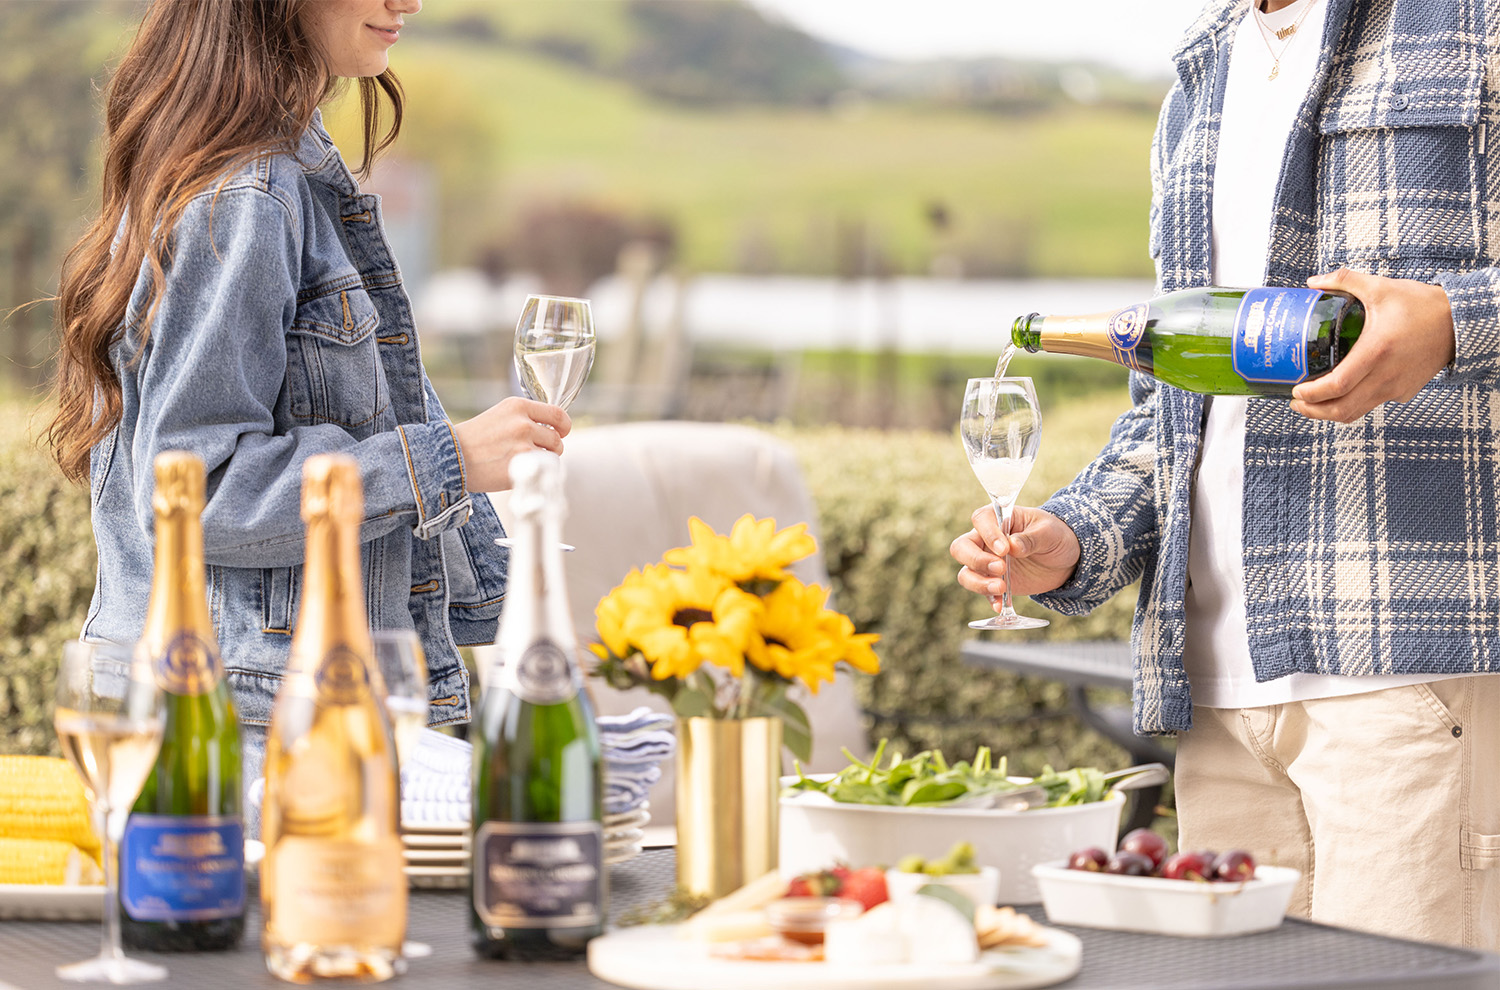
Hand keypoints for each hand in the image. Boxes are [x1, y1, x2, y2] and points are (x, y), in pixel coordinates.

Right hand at [451, 397, 570, 491]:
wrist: (450, 457)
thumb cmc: (474, 439)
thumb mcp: (500, 415)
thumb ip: (525, 418)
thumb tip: (553, 428)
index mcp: (518, 406)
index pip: (557, 414)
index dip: (564, 425)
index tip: (562, 432)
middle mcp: (523, 423)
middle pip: (557, 438)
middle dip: (550, 448)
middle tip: (532, 452)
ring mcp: (523, 446)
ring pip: (553, 456)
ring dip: (543, 461)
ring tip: (522, 462)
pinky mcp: (520, 467)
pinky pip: (541, 471)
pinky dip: (534, 473)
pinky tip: (517, 471)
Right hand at [950, 504, 1080, 611]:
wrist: (1064, 560)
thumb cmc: (1055, 536)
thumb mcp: (1049, 533)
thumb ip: (1031, 538)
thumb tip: (1012, 545)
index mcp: (999, 518)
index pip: (981, 520)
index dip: (988, 534)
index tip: (1004, 549)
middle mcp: (985, 540)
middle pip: (961, 548)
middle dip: (976, 560)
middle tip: (1001, 569)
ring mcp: (987, 563)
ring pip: (966, 573)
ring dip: (979, 583)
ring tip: (1001, 588)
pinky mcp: (993, 582)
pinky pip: (982, 592)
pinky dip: (990, 599)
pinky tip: (1001, 606)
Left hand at [1290, 269, 1454, 422]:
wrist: (1459, 322)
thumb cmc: (1422, 305)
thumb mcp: (1380, 287)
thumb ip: (1344, 281)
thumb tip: (1312, 282)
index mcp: (1377, 351)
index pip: (1337, 385)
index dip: (1312, 395)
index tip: (1296, 391)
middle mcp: (1386, 376)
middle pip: (1342, 409)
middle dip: (1313, 411)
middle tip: (1296, 402)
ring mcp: (1396, 387)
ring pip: (1356, 412)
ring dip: (1331, 412)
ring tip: (1313, 403)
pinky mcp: (1404, 392)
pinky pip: (1373, 403)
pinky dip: (1353, 402)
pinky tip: (1342, 391)